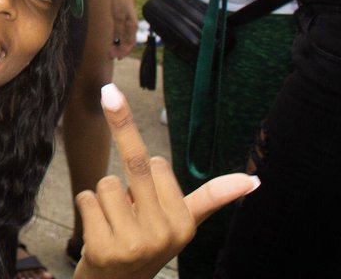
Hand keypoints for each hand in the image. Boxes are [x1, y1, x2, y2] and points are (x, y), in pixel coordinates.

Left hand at [72, 84, 260, 278]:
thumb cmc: (148, 244)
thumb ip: (212, 198)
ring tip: (114, 225)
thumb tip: (255, 181)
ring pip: (105, 183)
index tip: (146, 176)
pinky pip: (86, 198)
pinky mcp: (103, 249)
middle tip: (108, 91)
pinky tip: (98, 234)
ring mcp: (134, 244)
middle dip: (120, 120)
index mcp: (185, 224)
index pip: (157, 163)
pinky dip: (87, 209)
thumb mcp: (183, 224)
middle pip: (137, 163)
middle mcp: (164, 235)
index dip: (144, 171)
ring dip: (103, 198)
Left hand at [109, 0, 137, 59]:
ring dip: (119, 46)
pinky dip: (119, 40)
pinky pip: (124, 34)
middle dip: (120, 51)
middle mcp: (132, 27)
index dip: (123, 52)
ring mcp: (130, 23)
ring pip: (126, 40)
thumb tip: (117, 41)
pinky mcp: (126, 20)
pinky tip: (113, 41)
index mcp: (132, 27)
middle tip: (110, 55)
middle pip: (129, 44)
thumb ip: (118, 28)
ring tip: (110, 50)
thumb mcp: (117, 15)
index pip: (130, 44)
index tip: (115, 57)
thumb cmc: (119, 1)